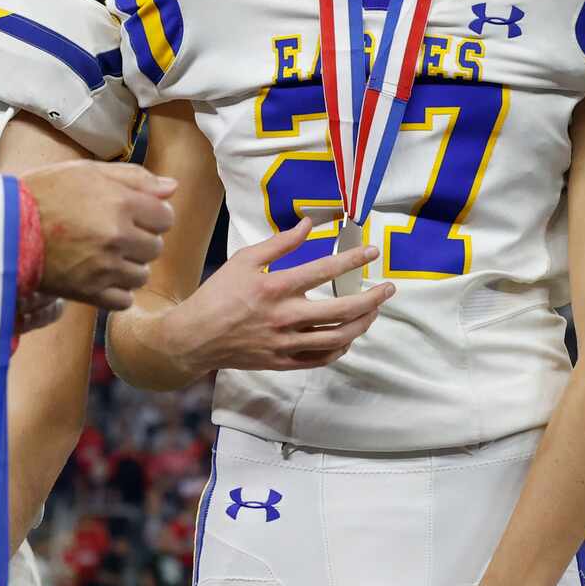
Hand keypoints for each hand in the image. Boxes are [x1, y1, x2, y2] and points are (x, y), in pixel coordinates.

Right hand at [20, 162, 176, 310]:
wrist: (1, 227)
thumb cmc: (43, 193)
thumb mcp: (87, 172)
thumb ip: (134, 178)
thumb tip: (172, 188)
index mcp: (120, 203)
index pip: (165, 217)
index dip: (151, 215)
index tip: (133, 215)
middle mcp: (116, 237)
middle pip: (155, 247)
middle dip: (140, 240)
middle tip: (112, 233)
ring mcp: (103, 268)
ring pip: (141, 275)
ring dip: (129, 266)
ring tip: (103, 255)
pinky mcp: (88, 292)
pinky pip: (123, 300)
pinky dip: (115, 291)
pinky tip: (98, 275)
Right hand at [164, 221, 393, 374]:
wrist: (196, 337)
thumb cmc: (218, 294)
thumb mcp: (245, 260)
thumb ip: (280, 243)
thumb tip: (308, 224)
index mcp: (275, 287)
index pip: (324, 270)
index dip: (352, 259)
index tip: (372, 251)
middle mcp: (285, 317)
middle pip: (342, 310)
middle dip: (372, 299)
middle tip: (388, 289)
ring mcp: (286, 343)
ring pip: (338, 337)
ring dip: (363, 323)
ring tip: (374, 310)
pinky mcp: (283, 362)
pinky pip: (322, 358)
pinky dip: (341, 347)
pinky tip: (349, 335)